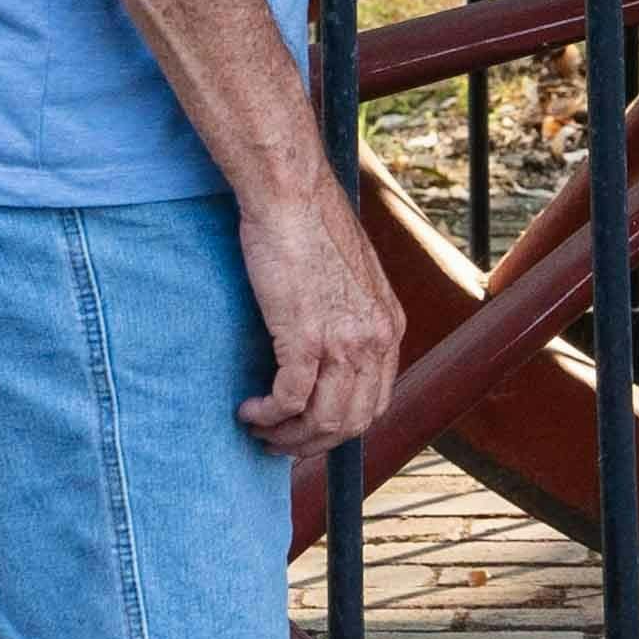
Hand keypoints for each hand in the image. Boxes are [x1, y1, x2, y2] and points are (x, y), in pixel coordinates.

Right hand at [235, 182, 407, 456]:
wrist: (292, 195)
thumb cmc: (310, 225)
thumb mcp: (351, 276)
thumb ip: (350, 314)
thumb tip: (329, 342)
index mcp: (389, 327)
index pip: (376, 401)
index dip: (340, 425)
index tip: (310, 429)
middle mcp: (375, 340)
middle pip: (351, 421)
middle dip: (312, 442)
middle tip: (279, 442)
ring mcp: (343, 342)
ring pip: (321, 420)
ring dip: (287, 436)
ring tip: (259, 430)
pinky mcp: (305, 338)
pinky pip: (289, 400)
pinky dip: (267, 414)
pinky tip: (248, 410)